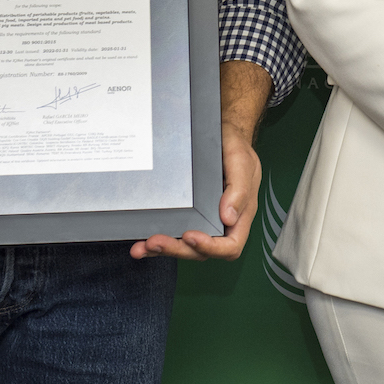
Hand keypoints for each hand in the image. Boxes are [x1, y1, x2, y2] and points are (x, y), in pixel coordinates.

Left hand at [133, 60, 272, 260]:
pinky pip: (174, 233)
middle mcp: (221, 222)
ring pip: (185, 247)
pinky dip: (157, 242)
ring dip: (164, 249)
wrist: (222, 132)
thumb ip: (239, 189)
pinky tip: (141, 244)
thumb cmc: (235, 146)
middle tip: (156, 241)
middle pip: (202, 251)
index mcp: (240, 214)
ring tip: (143, 246)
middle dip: (177, 249)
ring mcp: (204, 220)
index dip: (210, 247)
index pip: (230, 246)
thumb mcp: (242, 161)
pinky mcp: (188, 214)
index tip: (190, 236)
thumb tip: (229, 217)